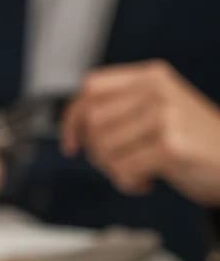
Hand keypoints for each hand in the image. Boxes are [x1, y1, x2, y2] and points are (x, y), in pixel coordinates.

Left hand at [61, 60, 219, 204]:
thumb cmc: (189, 140)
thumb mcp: (156, 111)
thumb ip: (119, 110)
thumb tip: (73, 129)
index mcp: (150, 77)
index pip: (90, 89)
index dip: (72, 120)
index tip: (71, 145)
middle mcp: (157, 90)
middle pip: (93, 124)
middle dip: (97, 153)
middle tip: (121, 161)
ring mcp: (165, 116)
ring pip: (104, 150)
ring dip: (115, 171)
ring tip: (139, 170)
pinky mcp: (170, 145)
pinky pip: (123, 170)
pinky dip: (128, 184)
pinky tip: (147, 181)